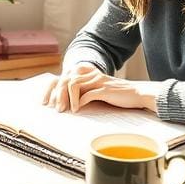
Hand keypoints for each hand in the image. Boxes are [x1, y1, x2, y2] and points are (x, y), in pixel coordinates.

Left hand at [43, 65, 157, 112]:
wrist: (137, 94)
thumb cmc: (118, 95)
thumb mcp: (99, 89)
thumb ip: (86, 91)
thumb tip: (69, 102)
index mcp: (89, 73)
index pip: (65, 76)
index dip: (54, 88)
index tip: (47, 102)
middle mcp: (92, 74)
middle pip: (67, 80)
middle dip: (58, 94)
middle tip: (55, 108)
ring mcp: (99, 80)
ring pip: (74, 85)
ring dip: (67, 98)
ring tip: (65, 110)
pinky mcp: (105, 89)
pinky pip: (88, 94)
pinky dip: (80, 102)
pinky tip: (78, 110)